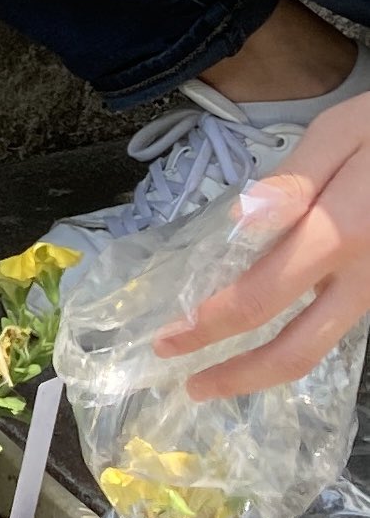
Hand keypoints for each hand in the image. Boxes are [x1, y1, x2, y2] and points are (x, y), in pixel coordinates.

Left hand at [157, 92, 369, 399]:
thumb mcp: (343, 130)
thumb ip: (293, 181)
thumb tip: (242, 220)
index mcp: (343, 233)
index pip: (258, 299)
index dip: (206, 328)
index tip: (166, 340)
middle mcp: (366, 275)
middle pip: (297, 352)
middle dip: (236, 378)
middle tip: (190, 387)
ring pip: (322, 346)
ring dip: (266, 368)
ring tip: (219, 374)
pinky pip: (339, 325)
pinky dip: (297, 341)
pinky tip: (265, 337)